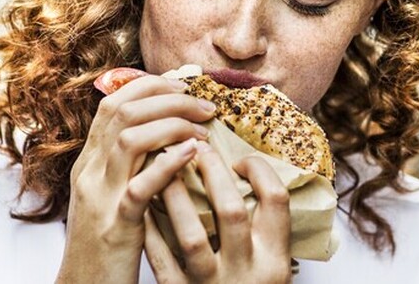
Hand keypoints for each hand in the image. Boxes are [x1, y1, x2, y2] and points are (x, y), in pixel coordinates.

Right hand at [55, 75, 216, 282]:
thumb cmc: (107, 244)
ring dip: (173, 124)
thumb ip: (129, 164)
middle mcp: (90, 173)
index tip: (183, 86)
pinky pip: (140, 187)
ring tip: (205, 130)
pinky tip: (193, 155)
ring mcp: (101, 198)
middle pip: (123, 111)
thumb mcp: (110, 196)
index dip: (149, 85)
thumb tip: (166, 135)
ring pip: (129, 139)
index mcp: (89, 163)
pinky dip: (169, 164)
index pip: (113, 104)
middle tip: (204, 106)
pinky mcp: (116, 226)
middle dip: (168, 98)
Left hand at [143, 145, 291, 283]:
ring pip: (191, 234)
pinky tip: (141, 206)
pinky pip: (161, 260)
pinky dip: (150, 230)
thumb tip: (249, 172)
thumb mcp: (270, 266)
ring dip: (175, 196)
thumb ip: (264, 229)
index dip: (259, 171)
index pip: (276, 201)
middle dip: (213, 173)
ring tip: (163, 167)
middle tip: (197, 147)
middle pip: (233, 210)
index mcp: (274, 260)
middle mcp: (247, 273)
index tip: (240, 159)